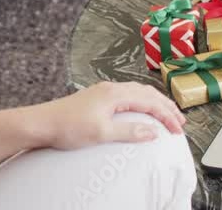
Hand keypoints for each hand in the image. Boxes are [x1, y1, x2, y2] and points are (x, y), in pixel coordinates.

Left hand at [36, 81, 185, 150]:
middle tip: (179, 120)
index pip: (150, 102)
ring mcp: (104, 92)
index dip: (167, 115)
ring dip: (154, 103)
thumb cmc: (67, 126)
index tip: (178, 128)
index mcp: (115, 93)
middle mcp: (111, 89)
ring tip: (166, 115)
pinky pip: (128, 96)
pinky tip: (141, 111)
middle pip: (147, 93)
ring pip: (138, 93)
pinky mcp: (97, 99)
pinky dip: (141, 103)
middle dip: (166, 106)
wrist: (42, 123)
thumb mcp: (102, 133)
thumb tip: (152, 132)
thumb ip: (130, 132)